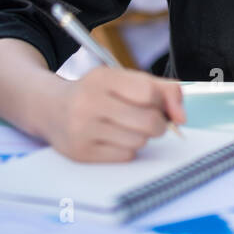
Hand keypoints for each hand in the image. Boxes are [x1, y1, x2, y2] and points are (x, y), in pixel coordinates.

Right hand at [45, 67, 186, 161]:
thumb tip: (182, 117)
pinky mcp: (81, 152)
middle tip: (150, 121)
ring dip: (141, 137)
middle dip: (158, 124)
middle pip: (149, 122)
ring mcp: (83, 129)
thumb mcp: (124, 80)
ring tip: (126, 128)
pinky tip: (114, 139)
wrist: (51, 108)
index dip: (162, 102)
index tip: (158, 105)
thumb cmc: (98, 93)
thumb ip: (162, 89)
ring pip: (139, 141)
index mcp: (102, 78)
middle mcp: (89, 102)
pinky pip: (125, 156)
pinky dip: (127, 149)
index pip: (149, 93)